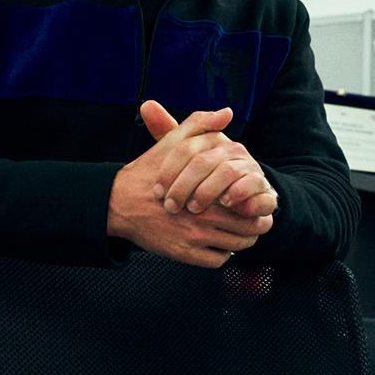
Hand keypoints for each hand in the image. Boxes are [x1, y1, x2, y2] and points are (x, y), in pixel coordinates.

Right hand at [110, 105, 271, 266]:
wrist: (118, 201)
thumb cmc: (147, 171)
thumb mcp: (173, 141)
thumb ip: (201, 124)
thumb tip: (226, 113)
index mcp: (208, 191)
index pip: (249, 202)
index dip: (257, 203)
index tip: (254, 202)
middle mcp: (204, 217)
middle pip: (248, 228)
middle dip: (254, 225)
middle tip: (253, 221)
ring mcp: (194, 238)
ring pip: (236, 247)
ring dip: (241, 241)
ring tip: (239, 233)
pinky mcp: (184, 255)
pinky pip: (217, 261)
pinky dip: (222, 255)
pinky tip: (218, 245)